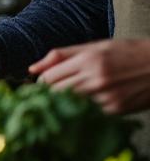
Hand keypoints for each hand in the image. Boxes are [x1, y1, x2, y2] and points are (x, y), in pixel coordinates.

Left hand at [29, 38, 149, 113]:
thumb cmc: (128, 53)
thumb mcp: (95, 46)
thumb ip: (61, 55)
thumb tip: (31, 68)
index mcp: (88, 59)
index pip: (47, 78)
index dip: (40, 83)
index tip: (43, 85)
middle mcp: (95, 78)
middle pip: (54, 93)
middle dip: (47, 95)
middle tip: (48, 96)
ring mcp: (106, 96)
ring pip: (69, 105)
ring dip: (62, 104)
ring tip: (65, 100)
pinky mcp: (116, 110)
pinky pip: (88, 114)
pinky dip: (81, 111)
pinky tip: (84, 106)